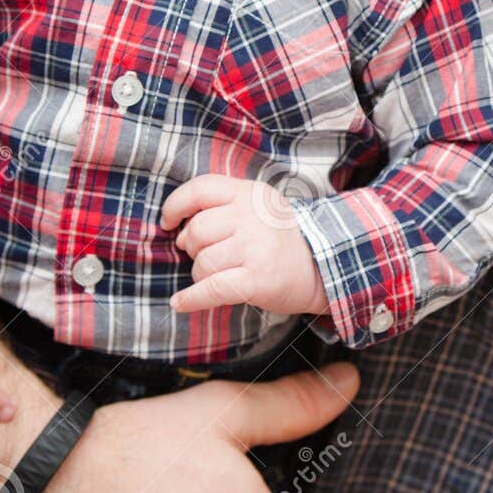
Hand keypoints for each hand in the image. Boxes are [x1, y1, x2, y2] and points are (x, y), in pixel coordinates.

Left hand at [162, 175, 328, 316]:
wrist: (325, 267)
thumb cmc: (282, 239)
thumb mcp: (260, 208)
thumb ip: (223, 207)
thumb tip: (178, 230)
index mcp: (251, 193)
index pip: (200, 189)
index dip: (176, 205)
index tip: (168, 222)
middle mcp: (253, 216)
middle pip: (196, 231)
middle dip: (193, 248)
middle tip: (210, 255)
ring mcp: (256, 247)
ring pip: (202, 263)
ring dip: (201, 275)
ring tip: (220, 276)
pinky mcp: (257, 279)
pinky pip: (211, 289)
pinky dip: (192, 299)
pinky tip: (181, 303)